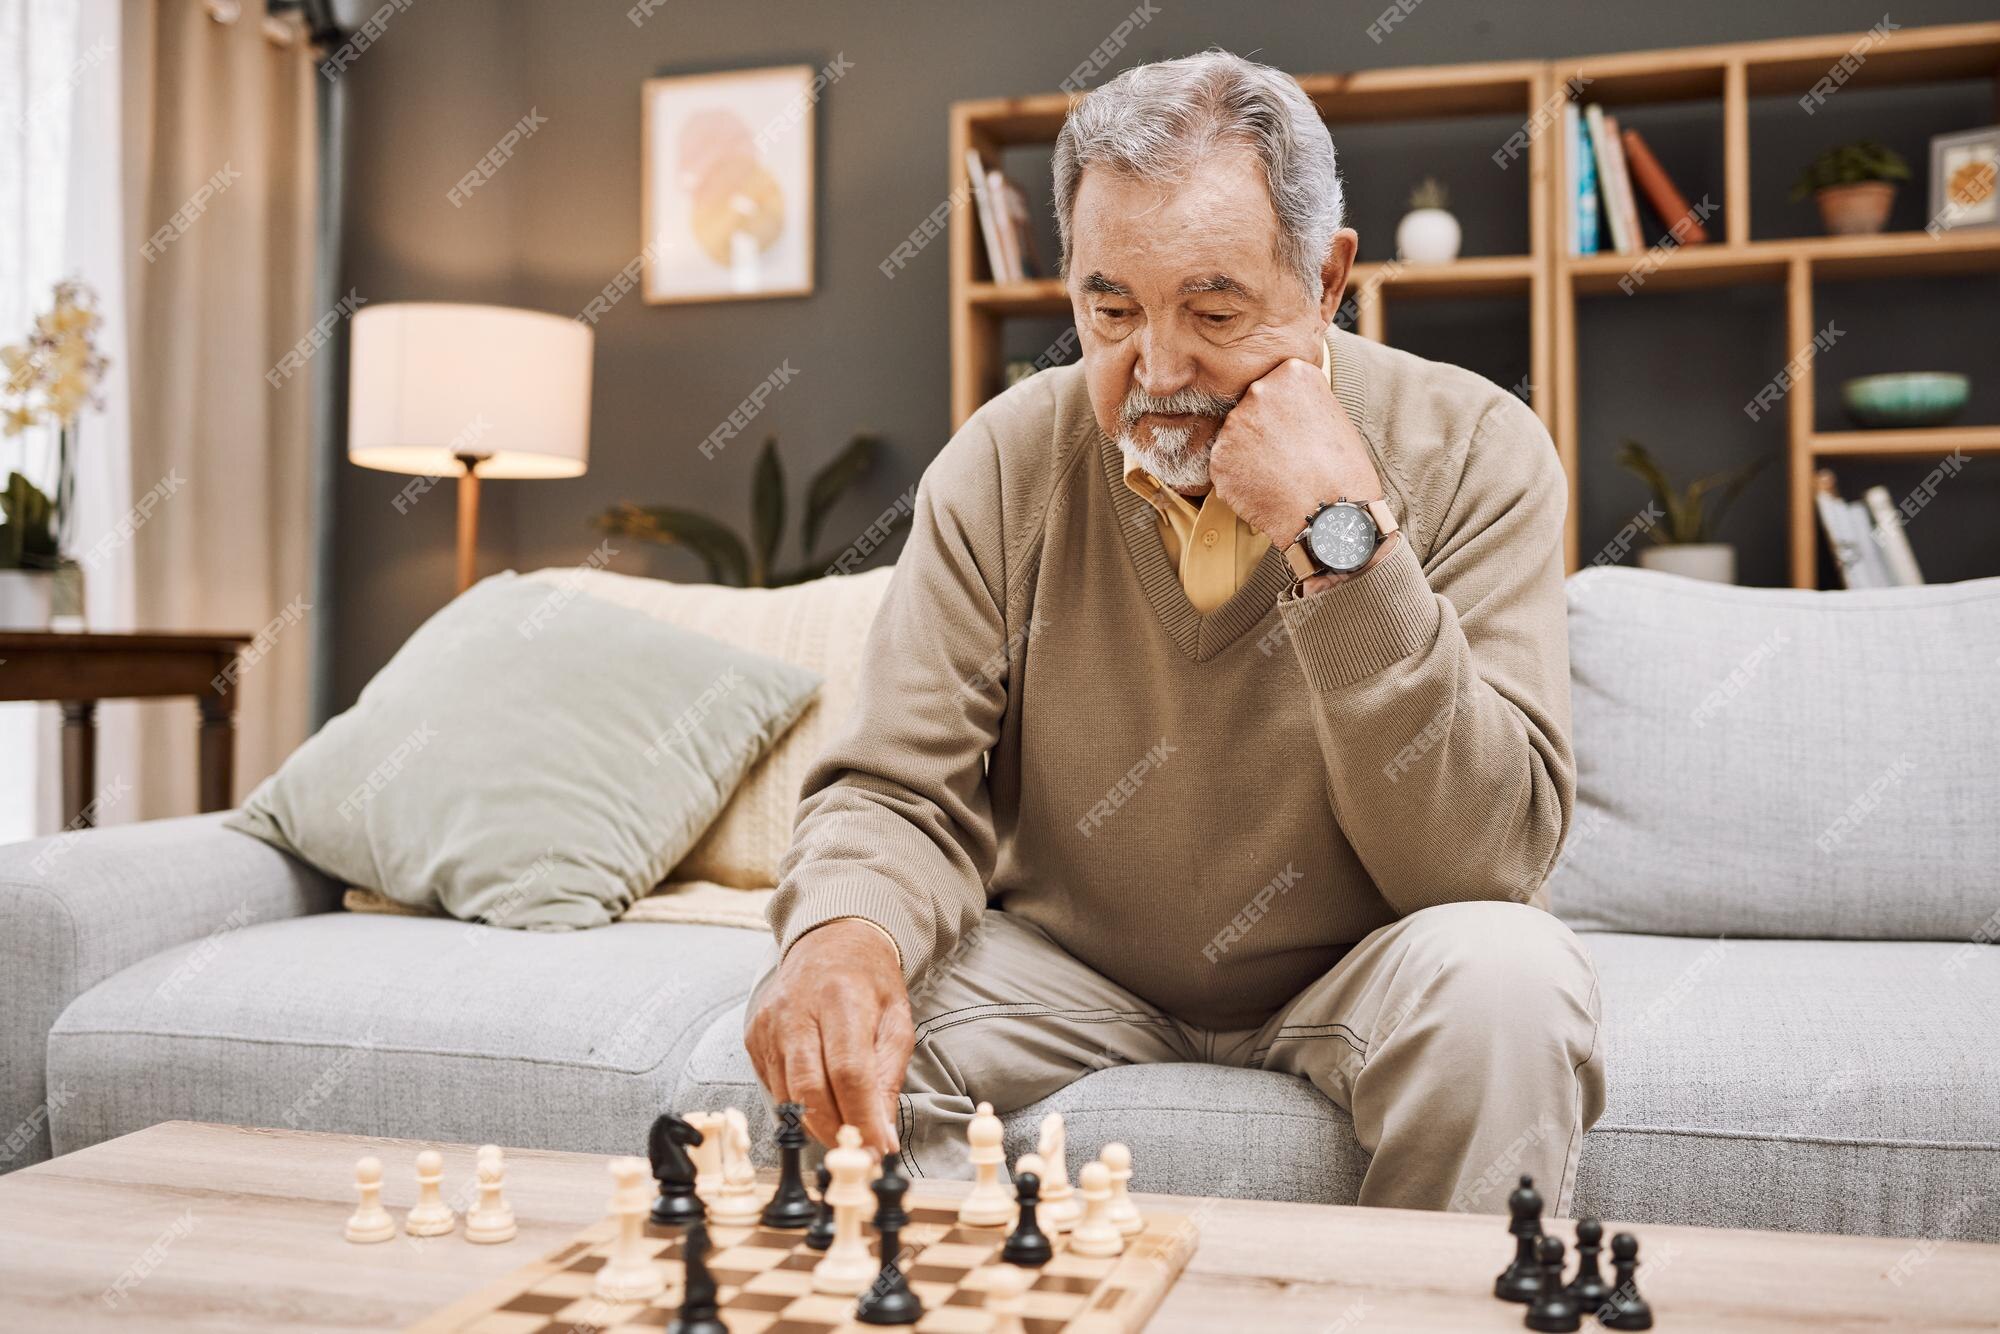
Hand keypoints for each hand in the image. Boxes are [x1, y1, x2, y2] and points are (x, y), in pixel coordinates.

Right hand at [744, 919, 911, 1153]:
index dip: (862, 1118)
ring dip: (818, 1126)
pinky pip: (773, 1086)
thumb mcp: (896, 1022)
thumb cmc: (869, 984)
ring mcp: (769, 1024)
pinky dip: (798, 1107)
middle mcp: (797, 1010)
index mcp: (841, 999)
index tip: (878, 1150)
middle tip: (859, 1153)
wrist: (829, 943)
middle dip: (836, 1132)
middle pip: (810, 1089)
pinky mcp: (754, 1036)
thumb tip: (883, 1137)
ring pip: (788, 1095)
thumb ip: (888, 1078)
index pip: (849, 1072)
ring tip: (844, 1136)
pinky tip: (820, 1106)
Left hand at [1208, 355, 1383, 548]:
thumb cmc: (1343, 470)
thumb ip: (1299, 402)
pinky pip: (1226, 467)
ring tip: (1281, 476)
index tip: (1297, 429)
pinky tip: (1266, 490)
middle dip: (1264, 430)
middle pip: (1252, 407)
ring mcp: (1234, 425)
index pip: (1275, 384)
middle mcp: (1258, 391)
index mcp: (1292, 374)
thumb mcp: (1332, 415)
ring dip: (1250, 455)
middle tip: (1289, 456)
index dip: (1285, 411)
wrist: (1333, 515)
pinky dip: (1240, 480)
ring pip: (1236, 438)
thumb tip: (1279, 408)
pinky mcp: (1219, 458)